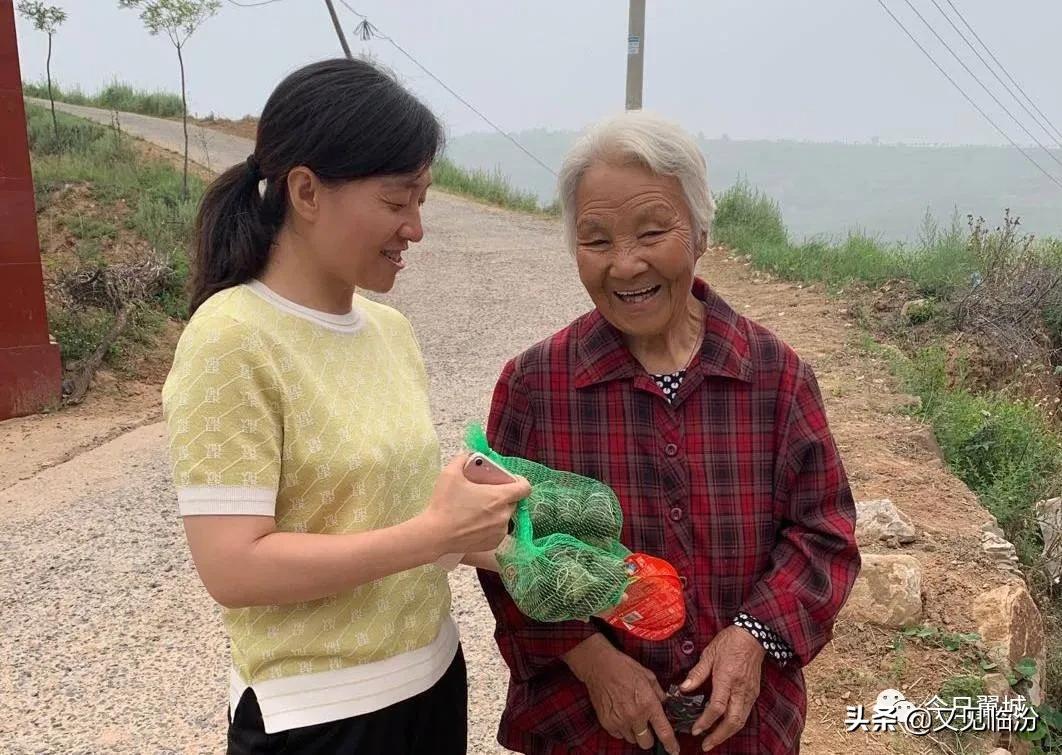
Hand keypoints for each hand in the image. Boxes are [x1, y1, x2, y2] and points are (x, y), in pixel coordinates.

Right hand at [422, 454, 529, 554]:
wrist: (436, 535)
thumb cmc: (444, 504)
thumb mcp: (450, 474)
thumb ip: (463, 459)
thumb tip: (469, 455)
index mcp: (499, 496)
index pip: (525, 487)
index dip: (520, 481)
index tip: (510, 480)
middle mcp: (504, 514)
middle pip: (514, 501)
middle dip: (504, 496)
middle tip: (488, 493)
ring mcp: (500, 531)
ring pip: (506, 516)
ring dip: (498, 511)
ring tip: (480, 509)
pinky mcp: (494, 543)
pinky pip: (499, 531)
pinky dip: (492, 526)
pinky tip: (477, 523)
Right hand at [563, 635, 678, 753]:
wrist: (599, 665)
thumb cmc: (624, 667)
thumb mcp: (648, 676)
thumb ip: (659, 694)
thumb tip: (665, 705)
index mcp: (648, 704)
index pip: (664, 732)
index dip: (671, 744)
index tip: (674, 750)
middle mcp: (635, 716)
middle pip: (646, 743)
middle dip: (648, 736)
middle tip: (646, 725)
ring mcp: (619, 721)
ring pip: (632, 739)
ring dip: (634, 732)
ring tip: (629, 715)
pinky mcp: (607, 723)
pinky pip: (618, 735)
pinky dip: (621, 729)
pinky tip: (620, 714)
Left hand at [680, 625, 765, 751]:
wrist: (753, 636)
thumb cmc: (730, 642)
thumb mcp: (709, 654)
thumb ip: (697, 673)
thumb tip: (683, 688)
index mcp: (727, 678)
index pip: (717, 707)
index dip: (705, 721)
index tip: (695, 730)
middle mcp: (740, 689)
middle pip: (733, 721)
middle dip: (719, 736)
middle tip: (706, 745)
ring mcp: (749, 692)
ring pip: (741, 721)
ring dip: (727, 733)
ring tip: (713, 739)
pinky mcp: (754, 693)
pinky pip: (745, 714)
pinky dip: (734, 724)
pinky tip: (724, 726)